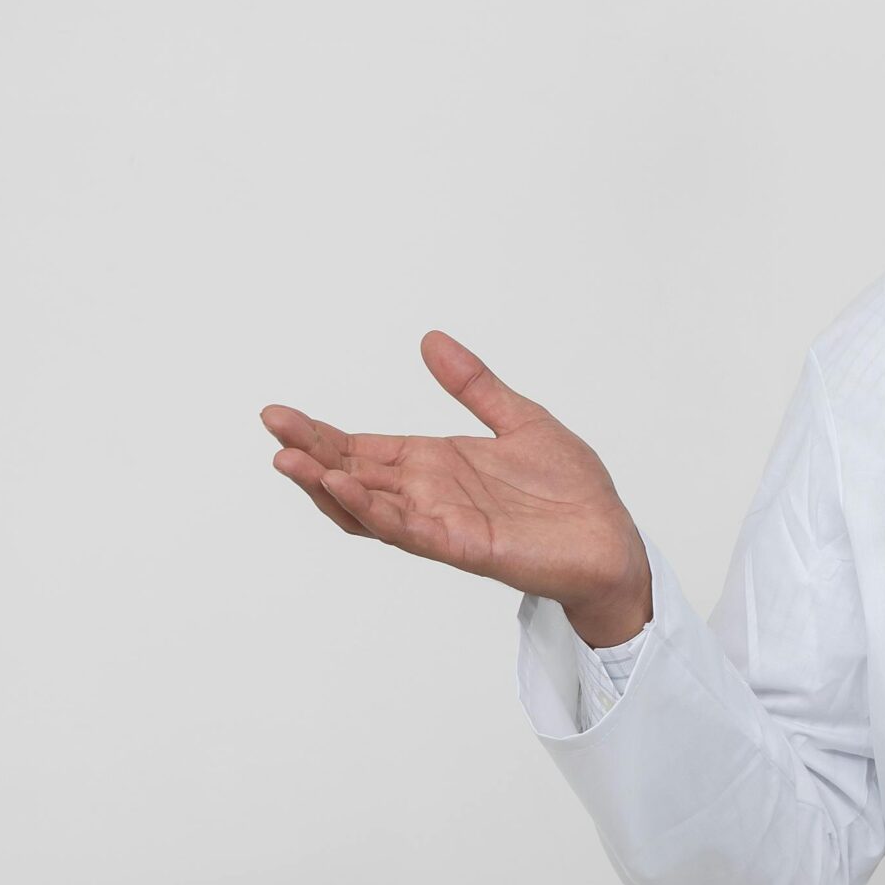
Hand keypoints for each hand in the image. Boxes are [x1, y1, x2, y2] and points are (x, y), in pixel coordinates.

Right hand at [260, 330, 652, 632]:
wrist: (611, 538)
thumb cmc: (570, 489)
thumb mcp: (519, 418)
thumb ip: (474, 384)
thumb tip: (430, 339)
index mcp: (434, 464)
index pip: (361, 448)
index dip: (320, 433)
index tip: (278, 413)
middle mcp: (428, 494)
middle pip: (352, 475)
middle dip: (309, 452)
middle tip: (273, 426)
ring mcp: (441, 522)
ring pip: (368, 509)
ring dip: (328, 486)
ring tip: (292, 460)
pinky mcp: (465, 546)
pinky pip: (410, 531)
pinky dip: (376, 511)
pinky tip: (347, 488)